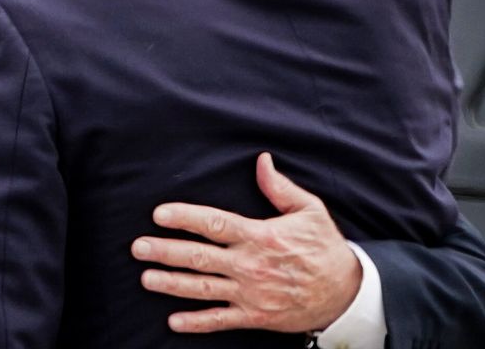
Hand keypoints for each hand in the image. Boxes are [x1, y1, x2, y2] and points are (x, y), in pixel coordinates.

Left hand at [130, 153, 360, 333]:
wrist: (347, 293)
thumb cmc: (326, 247)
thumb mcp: (309, 211)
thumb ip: (280, 188)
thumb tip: (262, 161)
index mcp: (260, 235)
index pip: (214, 223)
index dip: (184, 218)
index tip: (159, 214)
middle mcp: (250, 265)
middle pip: (199, 257)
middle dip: (165, 251)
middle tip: (138, 247)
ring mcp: (251, 293)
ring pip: (203, 288)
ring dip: (171, 284)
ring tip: (145, 278)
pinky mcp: (256, 317)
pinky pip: (221, 321)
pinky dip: (197, 322)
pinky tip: (173, 321)